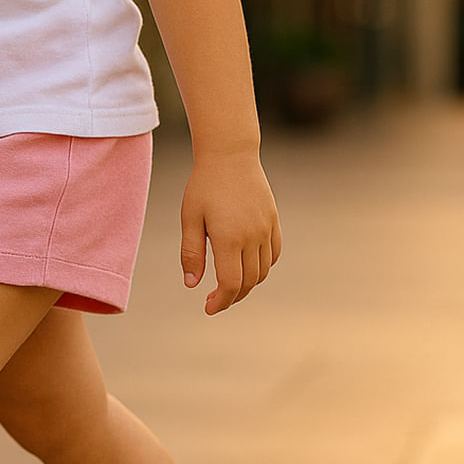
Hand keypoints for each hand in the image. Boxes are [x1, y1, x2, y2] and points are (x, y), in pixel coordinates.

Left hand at [180, 151, 282, 314]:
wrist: (230, 155)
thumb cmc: (204, 187)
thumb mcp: (190, 219)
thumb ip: (191, 254)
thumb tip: (192, 284)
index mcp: (229, 239)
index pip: (230, 284)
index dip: (220, 301)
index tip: (208, 308)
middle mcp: (252, 237)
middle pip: (248, 282)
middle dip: (231, 297)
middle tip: (213, 300)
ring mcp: (266, 229)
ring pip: (263, 271)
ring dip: (247, 284)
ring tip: (228, 286)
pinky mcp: (273, 221)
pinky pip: (274, 254)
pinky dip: (263, 267)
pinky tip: (247, 268)